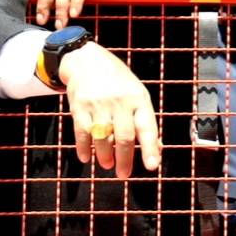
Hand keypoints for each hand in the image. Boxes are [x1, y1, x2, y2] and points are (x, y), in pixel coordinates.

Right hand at [59, 42, 160, 178]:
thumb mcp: (137, 94)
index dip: (150, 148)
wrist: (87, 61)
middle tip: (124, 174)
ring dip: (105, 156)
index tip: (152, 166)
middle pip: (124, 136)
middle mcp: (120, 102)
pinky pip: (81, 133)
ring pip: (103, 137)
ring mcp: (99, 104)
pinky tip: (86, 158)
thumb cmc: (119, 83)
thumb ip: (144, 120)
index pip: (147, 127)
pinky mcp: (79, 107)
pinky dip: (84, 148)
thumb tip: (156, 149)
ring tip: (107, 165)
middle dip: (125, 159)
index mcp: (138, 99)